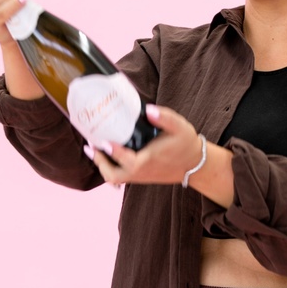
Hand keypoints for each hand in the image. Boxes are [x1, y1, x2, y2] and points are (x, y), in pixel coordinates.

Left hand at [85, 105, 204, 186]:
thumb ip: (165, 117)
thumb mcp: (179, 127)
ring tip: (95, 150)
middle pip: (112, 175)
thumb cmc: (186, 145)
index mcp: (146, 161)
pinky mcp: (142, 176)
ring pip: (114, 178)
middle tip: (90, 147)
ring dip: (103, 166)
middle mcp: (140, 172)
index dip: (110, 150)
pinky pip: (121, 176)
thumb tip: (148, 109)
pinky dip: (111, 167)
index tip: (100, 140)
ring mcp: (140, 176)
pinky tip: (107, 154)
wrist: (196, 165)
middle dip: (99, 162)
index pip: (123, 158)